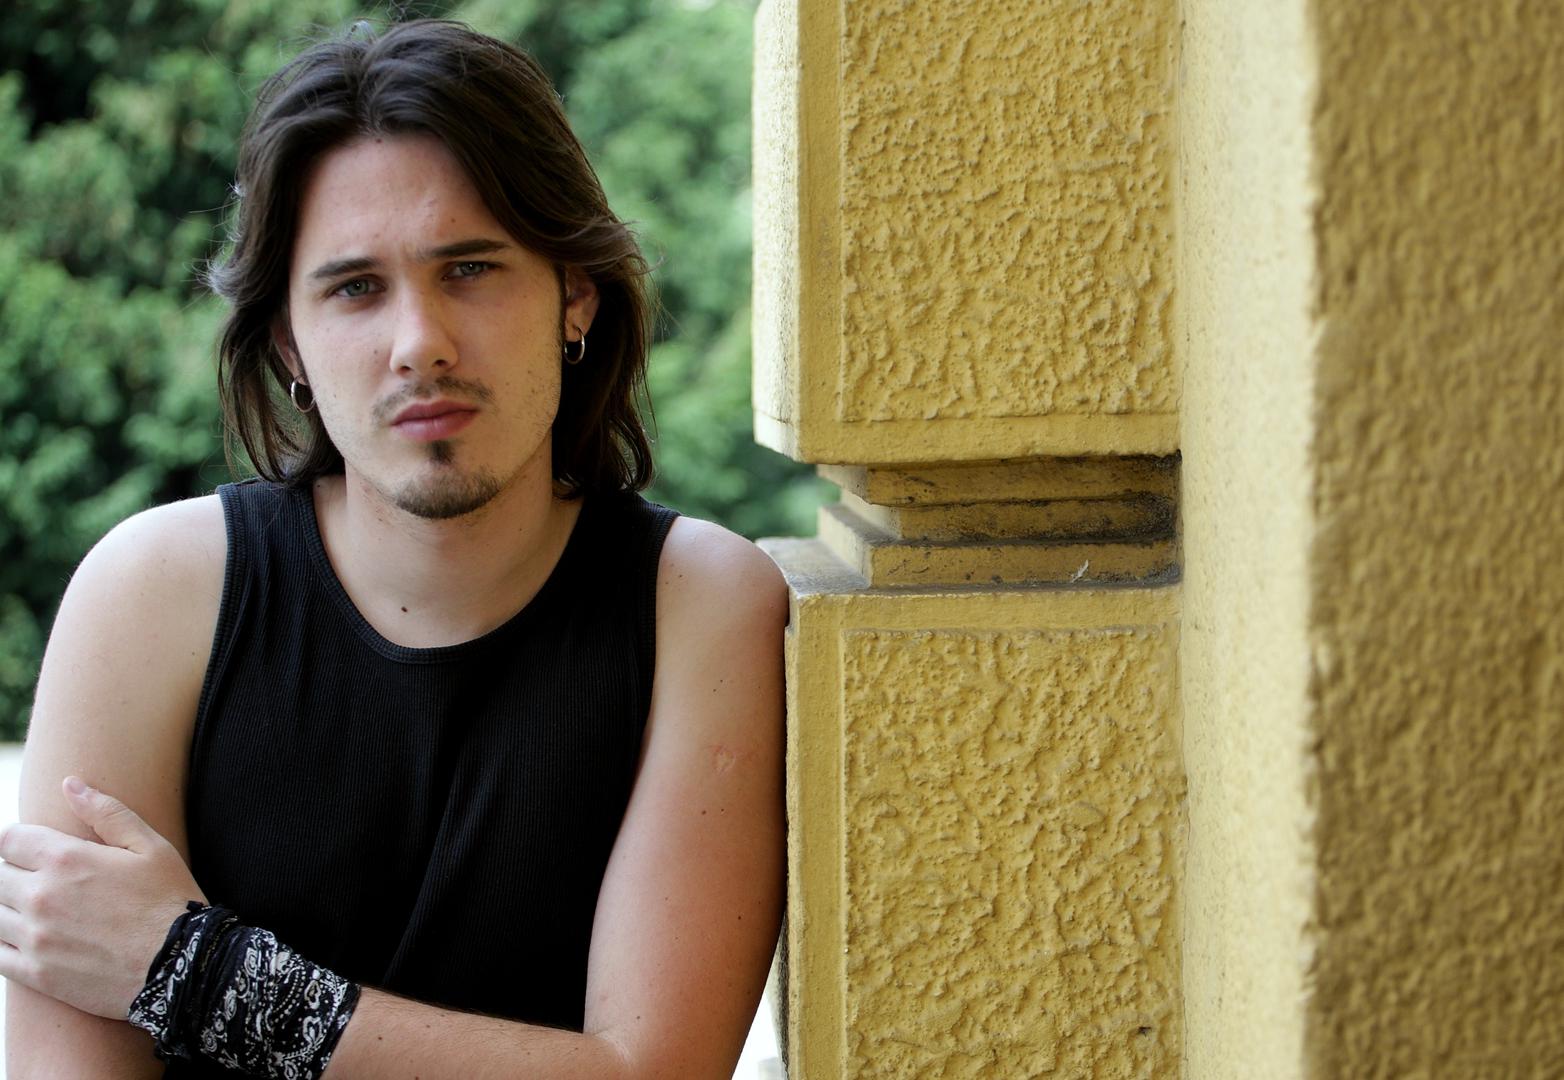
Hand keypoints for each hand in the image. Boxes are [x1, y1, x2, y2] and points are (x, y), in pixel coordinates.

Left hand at [0, 776, 206, 1018]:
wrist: (182, 966)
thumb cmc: (170, 900)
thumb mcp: (150, 847)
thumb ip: (106, 812)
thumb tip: (70, 784)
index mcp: (66, 858)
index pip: (9, 840)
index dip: (19, 841)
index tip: (32, 850)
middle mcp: (41, 895)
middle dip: (12, 874)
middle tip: (37, 880)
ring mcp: (35, 937)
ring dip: (7, 908)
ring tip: (34, 911)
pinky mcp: (35, 973)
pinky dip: (2, 942)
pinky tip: (25, 938)